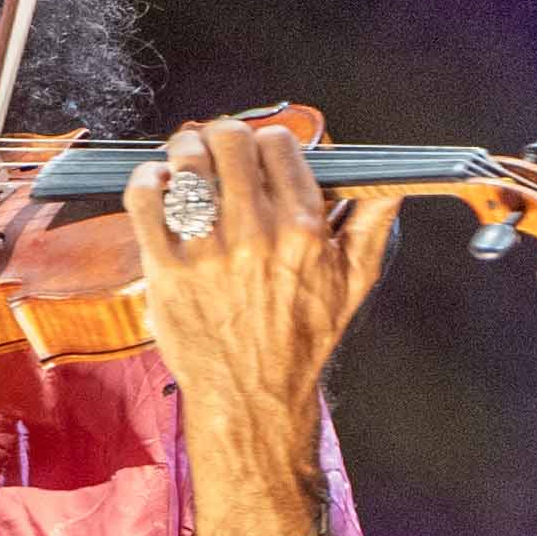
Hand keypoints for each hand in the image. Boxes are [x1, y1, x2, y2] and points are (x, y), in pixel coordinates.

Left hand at [126, 114, 401, 472]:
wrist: (252, 398)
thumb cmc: (299, 343)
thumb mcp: (353, 284)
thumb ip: (371, 225)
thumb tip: (391, 184)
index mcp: (304, 230)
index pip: (277, 143)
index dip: (266, 141)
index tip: (260, 153)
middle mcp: (256, 235)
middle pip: (229, 139)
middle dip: (222, 137)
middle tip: (218, 151)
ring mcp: (207, 250)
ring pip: (185, 161)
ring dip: (184, 154)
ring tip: (187, 167)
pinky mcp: (166, 267)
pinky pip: (144, 197)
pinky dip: (147, 182)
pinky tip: (159, 191)